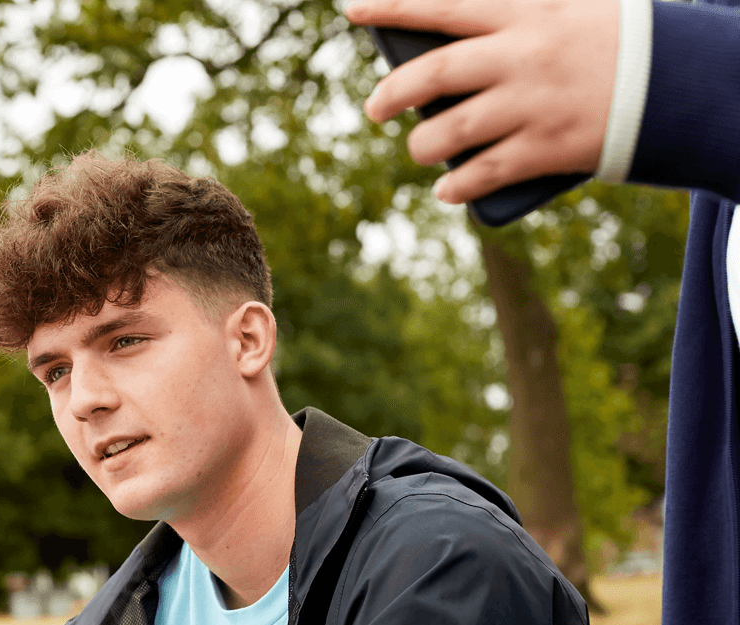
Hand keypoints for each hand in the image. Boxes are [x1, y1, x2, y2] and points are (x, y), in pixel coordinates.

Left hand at [346, 0, 619, 203]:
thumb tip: (451, 38)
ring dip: (422, 145)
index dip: (393, 6)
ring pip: (450, 132)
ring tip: (419, 148)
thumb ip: (513, 17)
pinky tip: (446, 190)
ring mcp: (535, 104)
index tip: (353, 9)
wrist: (686, 81)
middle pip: (434, 75)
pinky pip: (485, 173)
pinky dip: (457, 186)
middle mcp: (524, 56)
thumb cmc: (618, 41)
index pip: (444, 4)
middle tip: (374, 107)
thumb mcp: (569, 8)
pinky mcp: (550, 147)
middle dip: (392, 93)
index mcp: (527, 11)